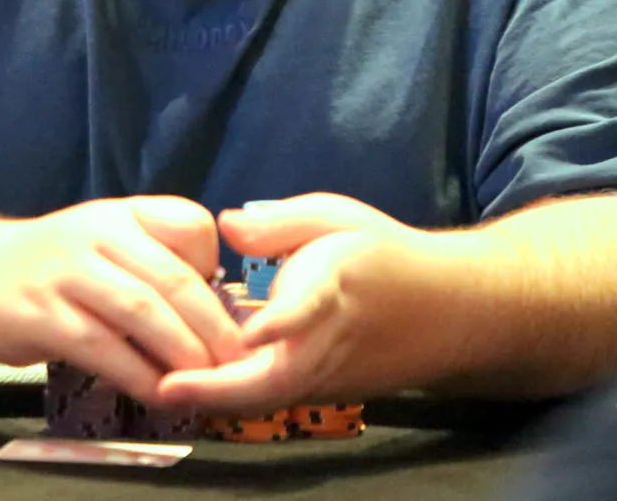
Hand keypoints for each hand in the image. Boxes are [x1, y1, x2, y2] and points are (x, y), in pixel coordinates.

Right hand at [0, 196, 246, 404]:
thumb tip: (220, 312)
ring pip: (141, 312)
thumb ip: (153, 262)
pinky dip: (138, 375)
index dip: (216, 265)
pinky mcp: (42, 317)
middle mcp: (96, 233)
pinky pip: (102, 349)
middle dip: (214, 326)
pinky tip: (159, 394)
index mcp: (122, 212)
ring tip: (208, 382)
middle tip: (242, 362)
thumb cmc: (53, 267)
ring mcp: (67, 273)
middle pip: (172, 277)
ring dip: (183, 353)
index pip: (189, 222)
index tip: (228, 305)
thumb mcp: (103, 243)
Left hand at [158, 193, 424, 412]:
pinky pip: (279, 398)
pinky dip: (238, 397)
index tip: (249, 332)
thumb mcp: (335, 217)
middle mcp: (329, 341)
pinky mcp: (329, 392)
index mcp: (332, 287)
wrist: (450, 309)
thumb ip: (277, 223)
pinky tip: (197, 387)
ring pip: (272, 397)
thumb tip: (224, 223)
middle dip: (221, 387)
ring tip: (165, 389)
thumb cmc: (385, 254)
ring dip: (221, 398)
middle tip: (166, 387)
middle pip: (278, 377)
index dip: (280, 321)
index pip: (307, 308)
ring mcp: (330, 376)